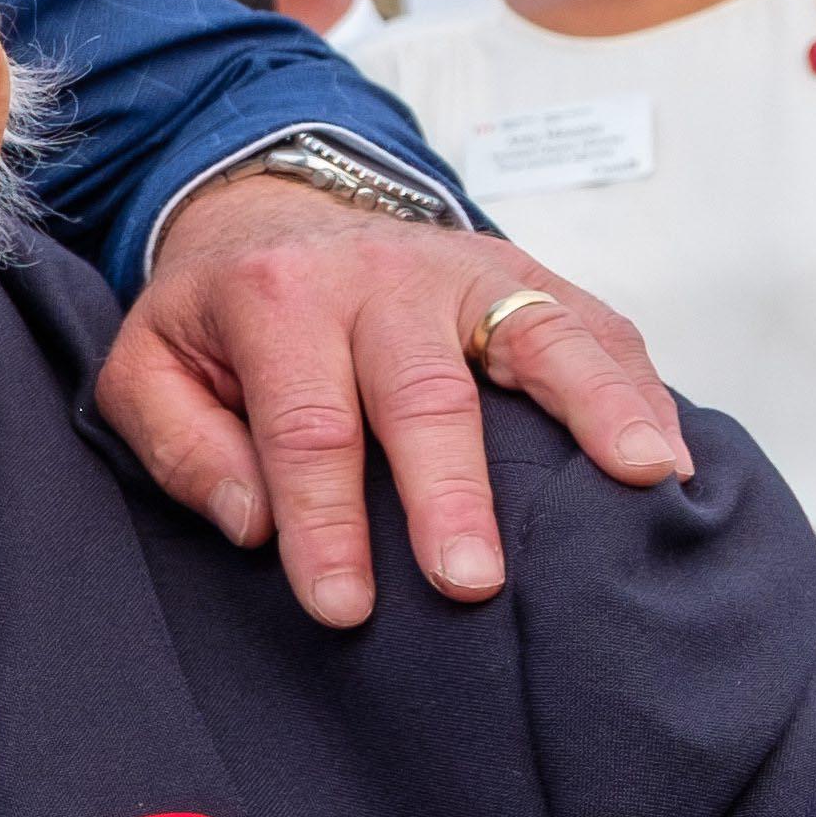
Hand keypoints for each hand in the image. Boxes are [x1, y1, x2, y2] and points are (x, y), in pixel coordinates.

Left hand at [100, 180, 686, 625]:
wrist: (278, 209)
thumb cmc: (217, 315)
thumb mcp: (147, 367)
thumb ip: (179, 446)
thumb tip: (254, 522)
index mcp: (278, 298)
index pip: (306, 426)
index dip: (324, 522)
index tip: (343, 607)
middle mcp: (382, 276)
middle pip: (424, 393)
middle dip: (450, 493)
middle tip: (471, 582)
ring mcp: (468, 270)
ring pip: (542, 338)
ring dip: (597, 412)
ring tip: (642, 481)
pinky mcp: (529, 275)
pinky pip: (595, 328)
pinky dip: (639, 388)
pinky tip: (669, 454)